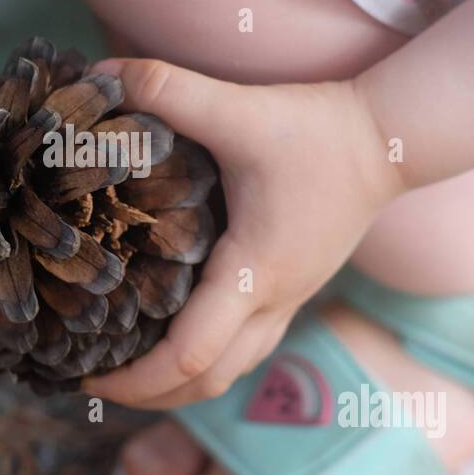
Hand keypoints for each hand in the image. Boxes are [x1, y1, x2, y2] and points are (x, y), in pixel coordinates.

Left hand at [83, 59, 405, 408]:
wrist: (389, 140)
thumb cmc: (317, 131)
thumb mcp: (239, 109)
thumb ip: (169, 90)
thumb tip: (100, 79)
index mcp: (254, 273)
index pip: (189, 357)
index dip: (133, 380)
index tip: (84, 377)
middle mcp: (273, 302)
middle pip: (204, 384)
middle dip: (145, 395)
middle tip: (90, 380)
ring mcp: (288, 302)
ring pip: (228, 373)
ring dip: (175, 385)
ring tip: (124, 370)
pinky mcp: (293, 290)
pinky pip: (243, 350)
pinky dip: (203, 361)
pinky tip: (171, 337)